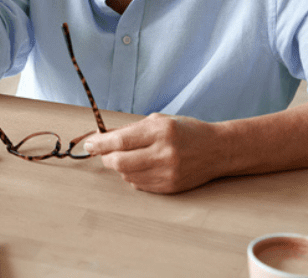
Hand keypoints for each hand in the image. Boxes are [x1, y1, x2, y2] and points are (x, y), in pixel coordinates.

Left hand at [83, 113, 226, 193]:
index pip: (121, 140)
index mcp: (161, 131)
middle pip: (120, 162)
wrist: (217, 149)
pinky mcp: (170, 187)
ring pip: (127, 175)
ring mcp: (168, 173)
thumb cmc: (186, 131)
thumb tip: (103, 138)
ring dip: (120, 167)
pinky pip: (139, 185)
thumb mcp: (159, 121)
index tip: (90, 143)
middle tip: (105, 153)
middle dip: (107, 158)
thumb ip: (131, 130)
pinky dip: (133, 176)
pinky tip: (141, 167)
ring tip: (129, 157)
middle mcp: (165, 153)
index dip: (100, 143)